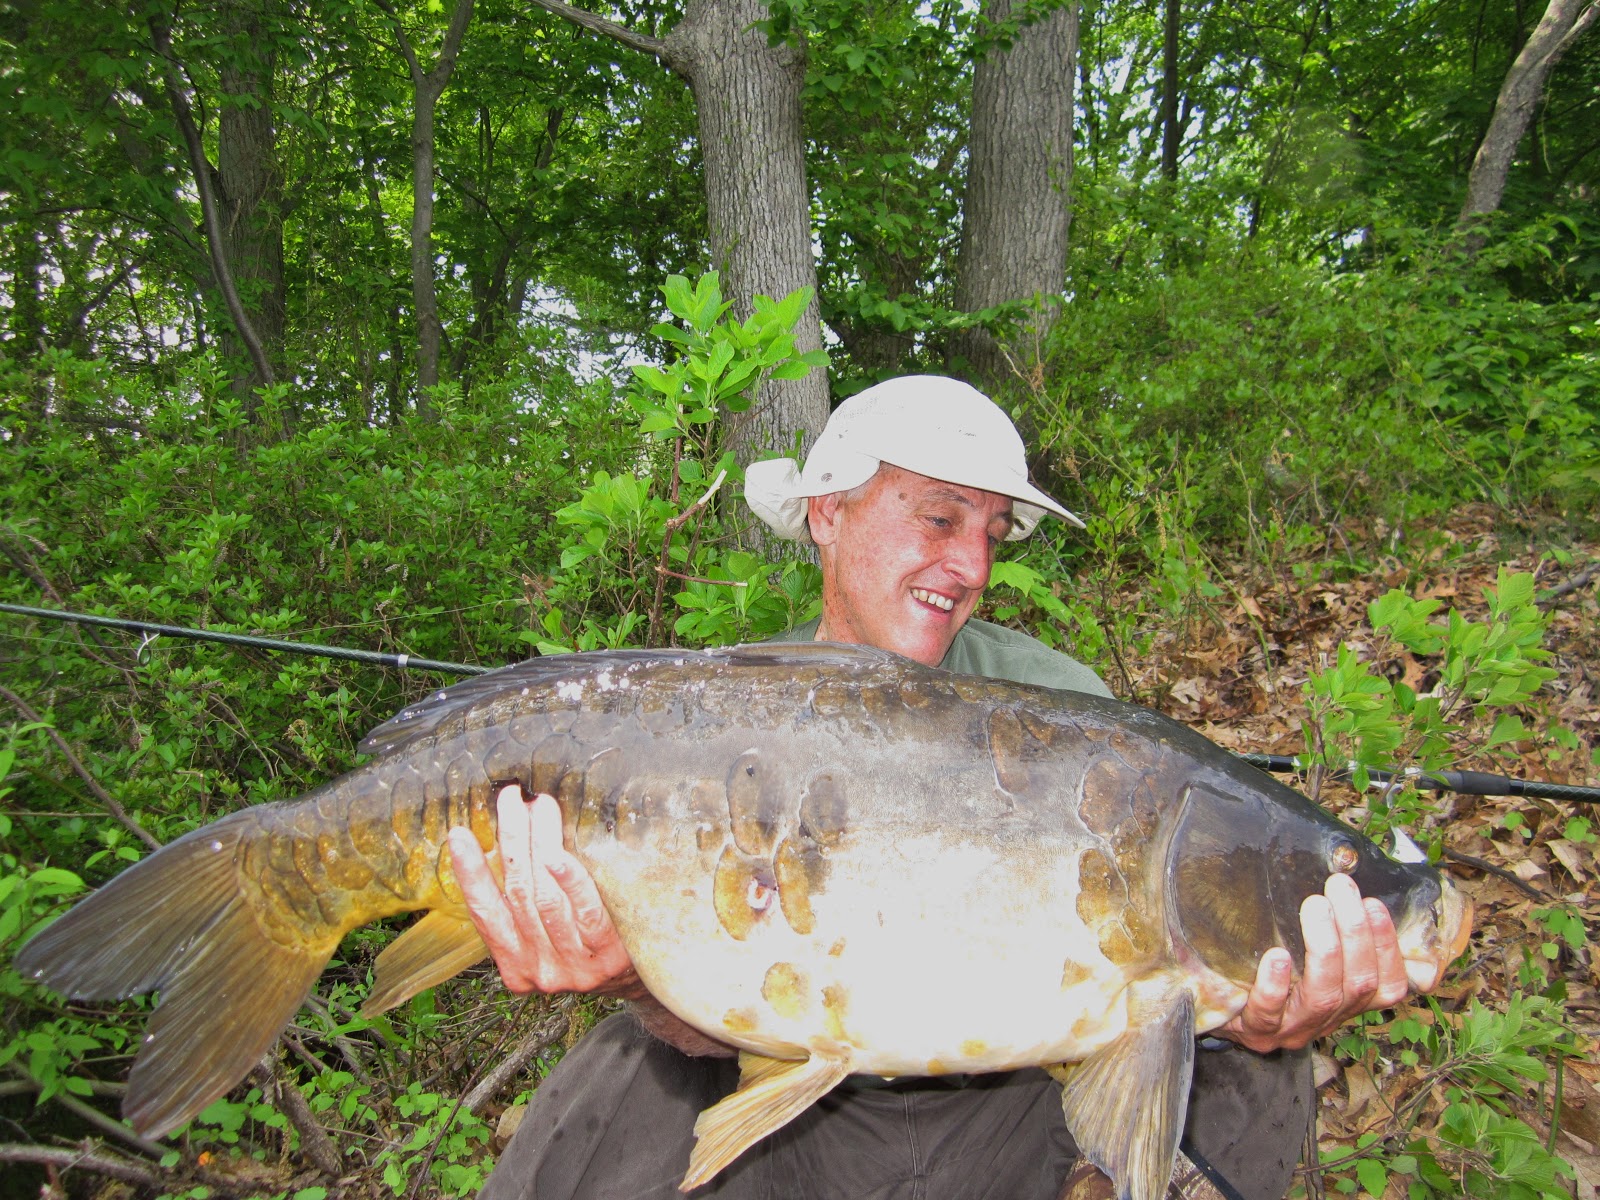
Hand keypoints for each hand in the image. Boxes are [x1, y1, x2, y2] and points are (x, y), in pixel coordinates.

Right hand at [449, 785, 640, 996]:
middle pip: (518, 894)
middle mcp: (538, 968)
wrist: (638, 979)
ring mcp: (572, 966)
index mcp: (515, 963)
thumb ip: (526, 903)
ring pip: (545, 898)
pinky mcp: (606, 957)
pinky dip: (569, 882)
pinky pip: (584, 913)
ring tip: (538, 808)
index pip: (485, 913)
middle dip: (511, 839)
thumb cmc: (588, 944)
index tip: (459, 834)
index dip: (470, 873)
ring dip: (539, 846)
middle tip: (511, 799)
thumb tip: (509, 838)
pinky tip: (558, 856)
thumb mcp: (548, 934)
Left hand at [1217, 873, 1416, 1051]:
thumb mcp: (1310, 952)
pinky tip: (1276, 956)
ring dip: (1325, 949)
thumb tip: (1344, 865)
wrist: (1223, 1011)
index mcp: (1350, 999)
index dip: (1388, 946)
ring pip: (1323, 997)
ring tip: (1315, 906)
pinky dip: (1274, 985)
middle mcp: (1330, 1017)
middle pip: (1360, 984)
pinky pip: (1268, 1012)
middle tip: (1339, 886)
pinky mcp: (1257, 1031)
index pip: (1390, 984)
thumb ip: (1333, 924)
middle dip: (1355, 932)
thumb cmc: (1274, 969)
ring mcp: (1294, 1028)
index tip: (1374, 903)